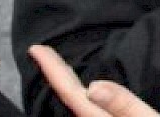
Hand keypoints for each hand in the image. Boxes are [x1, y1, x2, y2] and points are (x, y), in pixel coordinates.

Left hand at [29, 44, 159, 115]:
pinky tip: (85, 98)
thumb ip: (124, 105)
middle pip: (70, 101)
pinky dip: (82, 104)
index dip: (52, 69)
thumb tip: (93, 86)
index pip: (71, 93)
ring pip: (78, 112)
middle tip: (43, 54)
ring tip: (60, 72)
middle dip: (57, 77)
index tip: (35, 49)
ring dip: (68, 91)